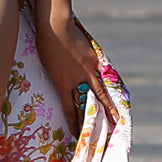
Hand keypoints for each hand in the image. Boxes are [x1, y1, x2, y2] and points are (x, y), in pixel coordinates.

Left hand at [35, 13, 117, 135]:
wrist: (55, 26)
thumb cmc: (45, 44)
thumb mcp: (49, 66)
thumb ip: (61, 76)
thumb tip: (69, 82)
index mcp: (61, 83)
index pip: (69, 109)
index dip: (74, 123)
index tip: (77, 135)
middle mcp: (76, 80)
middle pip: (87, 104)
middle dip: (93, 120)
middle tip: (103, 133)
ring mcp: (87, 70)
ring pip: (99, 93)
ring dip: (108, 108)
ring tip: (116, 120)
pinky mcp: (94, 60)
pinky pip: (100, 77)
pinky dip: (105, 86)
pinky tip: (113, 96)